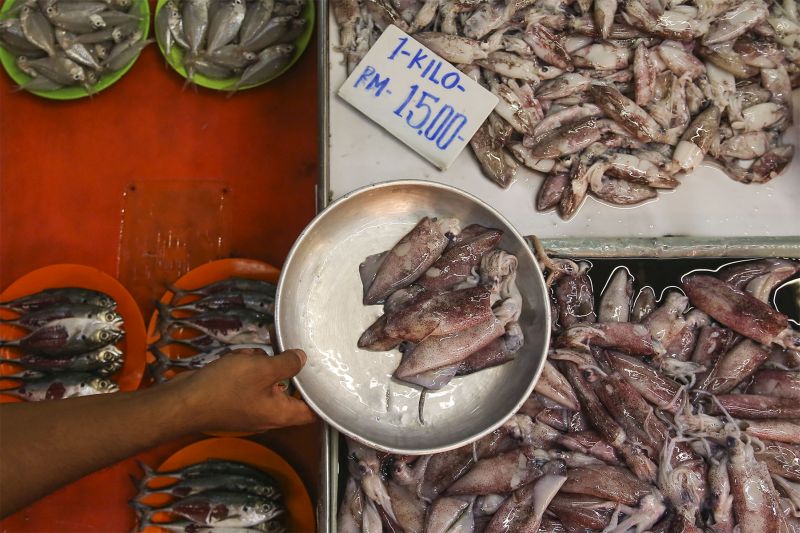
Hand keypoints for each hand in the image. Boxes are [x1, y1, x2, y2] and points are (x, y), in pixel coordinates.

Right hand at [173, 349, 316, 432]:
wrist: (182, 402)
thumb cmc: (224, 389)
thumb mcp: (262, 369)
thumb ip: (288, 363)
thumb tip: (303, 358)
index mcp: (281, 414)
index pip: (312, 412)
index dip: (322, 398)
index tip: (328, 380)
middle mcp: (268, 415)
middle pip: (289, 392)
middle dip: (284, 369)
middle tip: (284, 351)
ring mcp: (250, 409)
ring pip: (266, 382)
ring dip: (260, 365)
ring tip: (249, 357)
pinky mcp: (234, 401)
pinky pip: (248, 382)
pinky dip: (244, 369)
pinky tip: (235, 360)